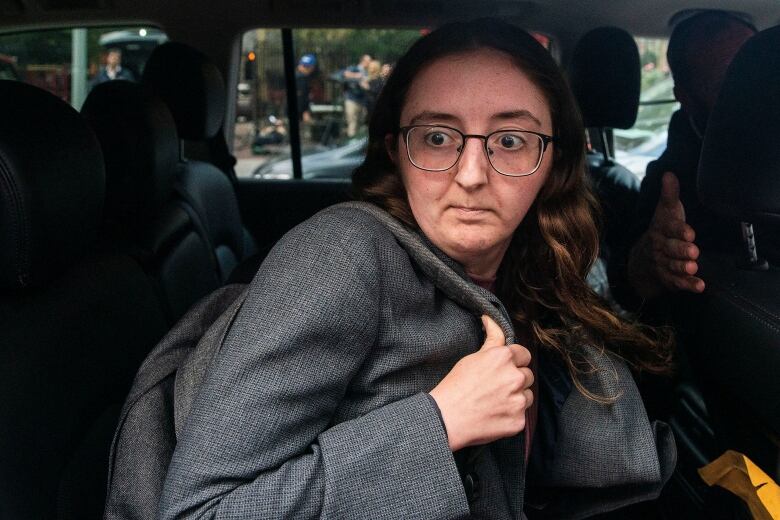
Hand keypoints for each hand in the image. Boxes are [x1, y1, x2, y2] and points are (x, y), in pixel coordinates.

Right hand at [429, 315, 533, 451]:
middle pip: (528, 375)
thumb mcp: (473, 356)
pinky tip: (495, 415)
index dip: (514, 361)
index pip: (524, 354)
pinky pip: (522, 415)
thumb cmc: (456, 386)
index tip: (504, 368)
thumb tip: (490, 318)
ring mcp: (519, 400)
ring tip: (495, 401)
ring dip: (517, 397)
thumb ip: (492, 338)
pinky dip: (511, 415)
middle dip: (516, 379)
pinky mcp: (519, 420)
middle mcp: (516, 377)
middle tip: (496, 386)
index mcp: (505, 357)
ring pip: (527, 395)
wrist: (447, 418)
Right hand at [628, 172, 704, 298]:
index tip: (689, 232)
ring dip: (683, 268)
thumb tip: (669, 174)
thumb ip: (669, 195)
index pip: (669, 229)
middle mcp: (660, 248)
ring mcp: (663, 264)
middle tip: (693, 251)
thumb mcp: (665, 212)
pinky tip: (699, 286)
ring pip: (673, 266)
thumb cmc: (662, 231)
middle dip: (681, 250)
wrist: (642, 259)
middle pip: (670, 249)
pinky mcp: (669, 279)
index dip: (679, 231)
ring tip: (694, 267)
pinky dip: (688, 285)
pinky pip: (677, 283)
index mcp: (660, 230)